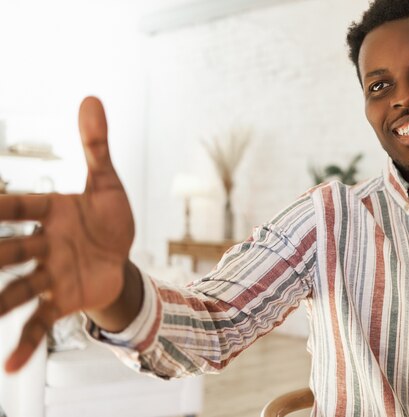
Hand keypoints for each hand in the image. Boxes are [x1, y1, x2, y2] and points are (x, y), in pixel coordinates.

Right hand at [0, 97, 133, 372]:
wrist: (120, 258)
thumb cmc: (106, 220)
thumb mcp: (106, 184)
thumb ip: (95, 147)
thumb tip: (91, 98)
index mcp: (50, 212)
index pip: (19, 205)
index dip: (1, 205)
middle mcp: (41, 244)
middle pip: (7, 248)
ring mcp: (47, 275)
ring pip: (14, 287)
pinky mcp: (58, 301)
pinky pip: (37, 323)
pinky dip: (23, 344)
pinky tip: (9, 369)